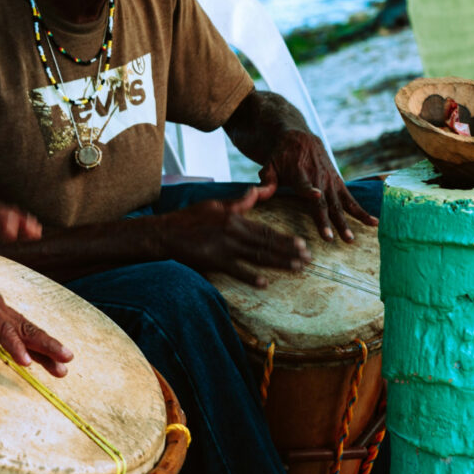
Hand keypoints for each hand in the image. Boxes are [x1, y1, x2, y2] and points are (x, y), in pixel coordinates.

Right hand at [0, 259, 72, 376]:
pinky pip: (3, 333)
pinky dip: (16, 348)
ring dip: (46, 348)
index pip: (18, 325)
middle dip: (49, 347)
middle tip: (67, 362)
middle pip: (28, 328)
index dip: (35, 341)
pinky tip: (26, 362)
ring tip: (62, 364)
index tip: (48, 356)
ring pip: (25, 331)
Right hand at [161, 184, 310, 286]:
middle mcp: (233, 232)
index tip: (302, 244)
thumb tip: (256, 190)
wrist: (165, 233)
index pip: (266, 229)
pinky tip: (264, 283)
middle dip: (289, 252)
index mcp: (235, 218)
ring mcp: (224, 247)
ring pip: (258, 256)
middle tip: (308, 259)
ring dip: (279, 263)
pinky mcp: (214, 261)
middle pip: (267, 243)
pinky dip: (250, 277)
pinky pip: (236, 270)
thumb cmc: (189, 218)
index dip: (285, 238)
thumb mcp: (214, 204)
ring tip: (296, 269)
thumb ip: (239, 202)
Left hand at [258, 130, 377, 241]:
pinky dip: (362, 211)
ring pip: (340, 204)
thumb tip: (258, 193)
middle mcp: (318, 178)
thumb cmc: (281, 155)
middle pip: (324, 202)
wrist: (300, 138)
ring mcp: (330, 182)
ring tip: (351, 239)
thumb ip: (266, 180)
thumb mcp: (270, 163)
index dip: (309, 190)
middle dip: (328, 220)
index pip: (304, 184)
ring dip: (346, 222)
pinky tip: (374, 223)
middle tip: (332, 238)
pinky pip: (351, 199)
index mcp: (299, 173)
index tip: (316, 196)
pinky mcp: (339, 183)